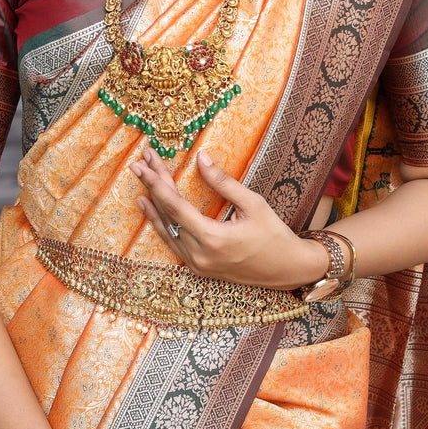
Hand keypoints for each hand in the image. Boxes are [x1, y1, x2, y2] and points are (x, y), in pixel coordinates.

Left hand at [132, 146, 329, 292]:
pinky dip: (162, 224)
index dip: (158, 182)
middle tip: (139, 164)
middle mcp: (200, 256)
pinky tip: (151, 208)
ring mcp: (198, 265)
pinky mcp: (200, 268)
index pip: (175, 207)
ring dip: (153, 205)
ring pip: (167, 231)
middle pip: (168, 215)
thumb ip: (223, 183)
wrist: (288, 269)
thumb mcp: (253, 204)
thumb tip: (201, 159)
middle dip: (152, 187)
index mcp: (213, 239)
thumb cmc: (274, 235)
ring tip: (139, 182)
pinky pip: (174, 243)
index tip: (146, 163)